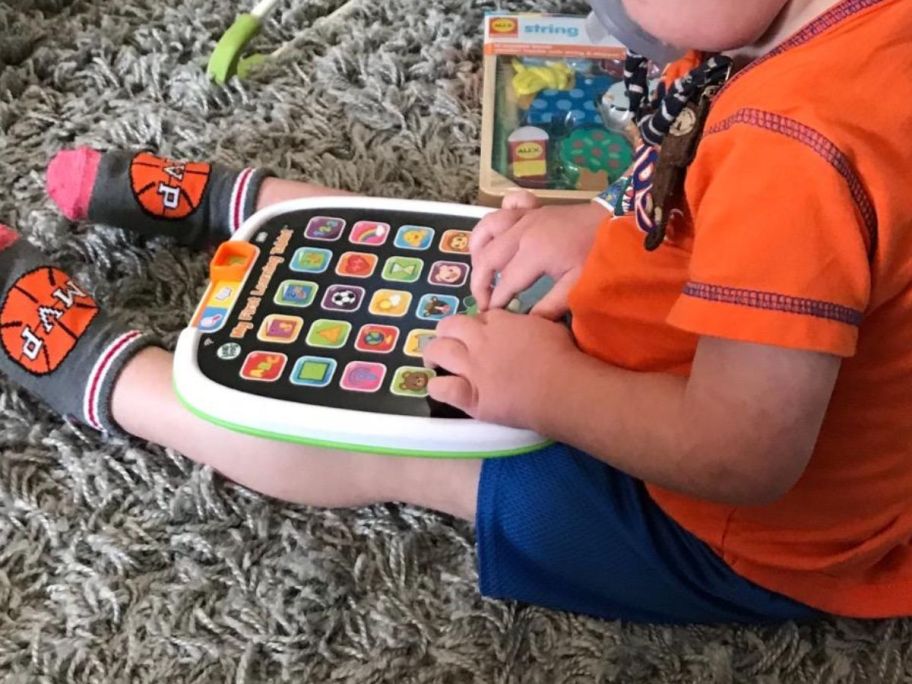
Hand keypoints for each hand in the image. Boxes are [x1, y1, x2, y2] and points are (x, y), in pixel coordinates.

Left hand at [423, 309, 576, 428]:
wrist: (560, 388)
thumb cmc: (563, 356)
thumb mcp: (549, 325)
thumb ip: (531, 322)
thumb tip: (527, 323)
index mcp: (500, 322)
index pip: (477, 316)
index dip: (475, 324)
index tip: (480, 332)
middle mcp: (480, 341)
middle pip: (450, 326)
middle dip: (446, 331)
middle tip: (449, 341)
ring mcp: (472, 368)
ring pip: (438, 351)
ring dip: (433, 354)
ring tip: (434, 361)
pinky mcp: (470, 396)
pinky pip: (442, 387)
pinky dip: (437, 386)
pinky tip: (439, 387)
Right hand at [470, 191, 608, 318]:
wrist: (612, 219)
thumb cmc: (594, 253)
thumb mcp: (577, 284)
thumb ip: (551, 305)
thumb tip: (529, 322)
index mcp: (533, 253)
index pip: (505, 282)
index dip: (495, 301)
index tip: (492, 316)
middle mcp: (521, 232)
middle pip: (487, 258)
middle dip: (479, 283)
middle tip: (483, 301)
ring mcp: (524, 217)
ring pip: (486, 229)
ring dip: (478, 249)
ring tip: (481, 269)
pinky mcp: (530, 208)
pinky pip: (505, 206)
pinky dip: (498, 217)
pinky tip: (500, 233)